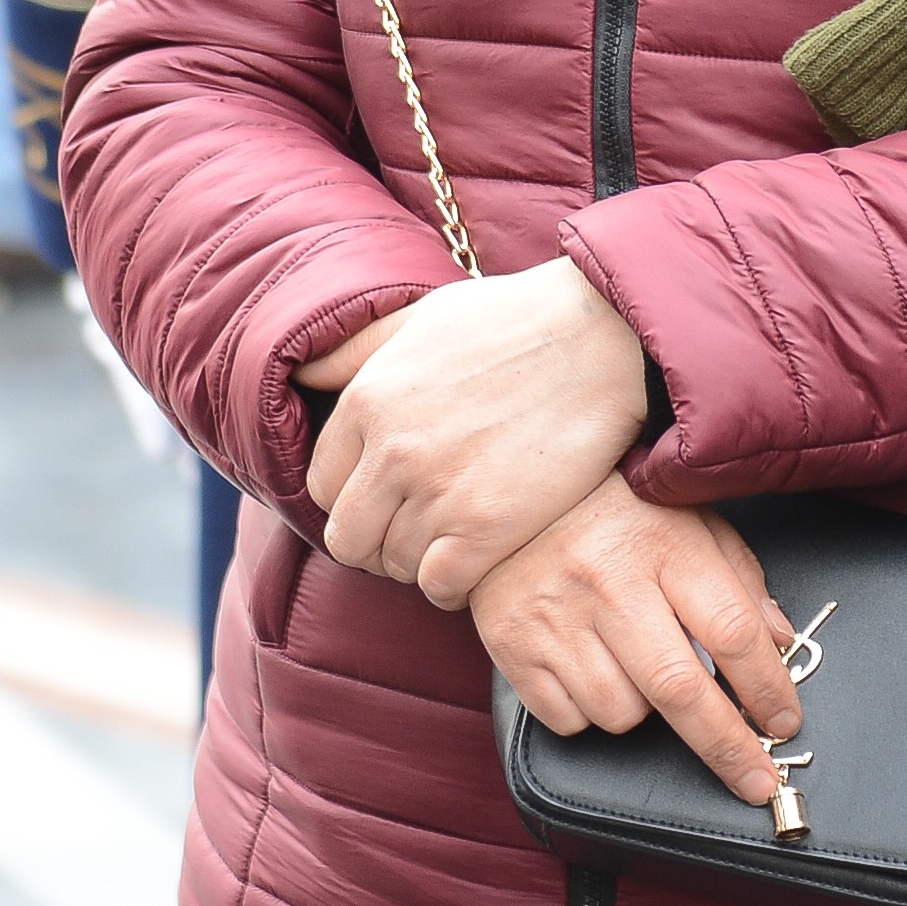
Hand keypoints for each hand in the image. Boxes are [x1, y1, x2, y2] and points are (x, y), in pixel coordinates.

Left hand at [303, 256, 649, 606]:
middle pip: (349, 539)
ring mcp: (437, 492)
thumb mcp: (421, 318)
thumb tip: (304, 371)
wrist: (602, 338)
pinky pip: (440, 587)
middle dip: (378, 541)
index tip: (388, 499)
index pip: (323, 486)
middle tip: (419, 529)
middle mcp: (391, 451)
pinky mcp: (486, 529)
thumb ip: (356, 350)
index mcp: (368, 401)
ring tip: (459, 532)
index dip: (354, 499)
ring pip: (397, 566)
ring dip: (423, 558)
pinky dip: (455, 581)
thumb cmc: (513, 322)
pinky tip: (479, 554)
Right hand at [469, 483, 799, 806]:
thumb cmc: (612, 505)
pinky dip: (590, 712)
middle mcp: (609, 582)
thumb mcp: (688, 517)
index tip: (784, 720)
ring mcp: (556, 617)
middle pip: (679, 689)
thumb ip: (739, 577)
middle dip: (727, 746)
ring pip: (622, 713)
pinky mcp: (514, 646)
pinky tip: (592, 668)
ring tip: (637, 666)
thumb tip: (778, 642)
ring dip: (646, 711)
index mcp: (663, 544)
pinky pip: (570, 720)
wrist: (504, 489)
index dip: (767, 687)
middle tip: (756, 779)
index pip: (731, 630)